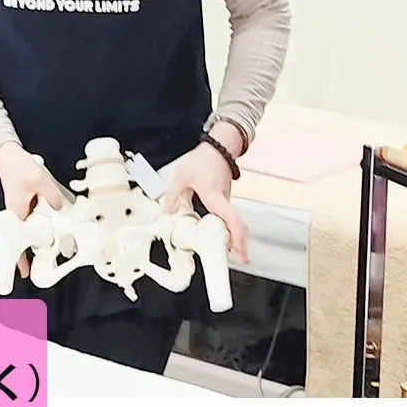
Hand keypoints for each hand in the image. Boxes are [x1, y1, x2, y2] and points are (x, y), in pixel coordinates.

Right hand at [0, 142, 63, 277]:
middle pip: (26, 237)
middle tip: (50, 258)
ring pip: (32, 226)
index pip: (16, 243)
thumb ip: (52, 196)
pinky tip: (54, 217)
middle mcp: (17, 213)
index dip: (20, 259)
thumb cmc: (18, 167)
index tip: (26, 273)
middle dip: (36, 248)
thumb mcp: (40, 180)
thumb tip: (60, 208)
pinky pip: (34, 215)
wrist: (7, 155)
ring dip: (42, 233)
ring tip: (56, 241)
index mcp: (17, 212)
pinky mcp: (24, 201)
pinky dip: (42, 219)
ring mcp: (20, 207)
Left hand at [162, 137, 248, 264]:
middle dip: (240, 244)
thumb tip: (166, 212)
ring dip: (234, 238)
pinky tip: (220, 236)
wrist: (219, 146)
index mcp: (214, 197)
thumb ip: (172, 195)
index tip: (240, 254)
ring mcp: (226, 201)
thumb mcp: (181, 176)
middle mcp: (224, 201)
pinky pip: (227, 217)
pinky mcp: (224, 199)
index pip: (232, 221)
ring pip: (232, 223)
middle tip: (240, 260)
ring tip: (231, 253)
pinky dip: (227, 229)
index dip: (237, 239)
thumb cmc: (204, 159)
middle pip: (237, 227)